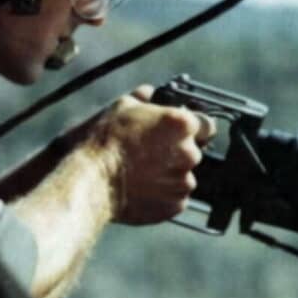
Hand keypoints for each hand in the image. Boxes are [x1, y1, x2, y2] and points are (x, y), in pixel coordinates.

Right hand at [80, 86, 217, 224]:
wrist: (92, 181)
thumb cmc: (104, 142)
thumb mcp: (121, 107)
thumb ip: (143, 98)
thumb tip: (148, 93)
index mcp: (181, 124)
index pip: (205, 125)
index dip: (190, 128)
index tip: (177, 132)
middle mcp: (189, 153)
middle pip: (192, 152)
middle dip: (175, 152)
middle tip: (149, 154)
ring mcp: (184, 181)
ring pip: (183, 176)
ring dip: (169, 175)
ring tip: (142, 174)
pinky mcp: (176, 205)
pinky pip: (175, 198)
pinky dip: (163, 196)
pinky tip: (142, 189)